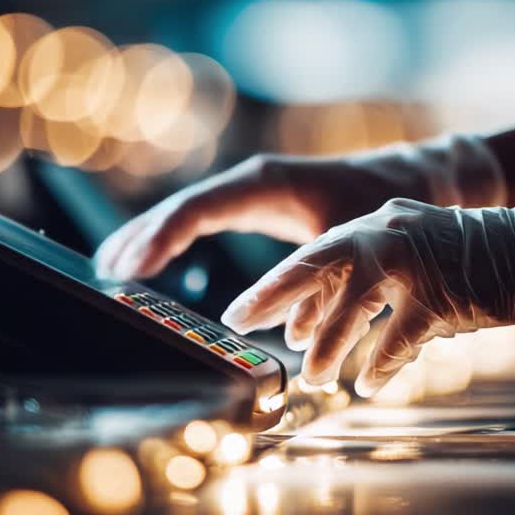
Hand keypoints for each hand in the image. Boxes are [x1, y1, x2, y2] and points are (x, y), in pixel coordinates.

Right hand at [94, 134, 504, 279]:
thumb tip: (287, 335)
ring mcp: (251, 189)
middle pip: (179, 208)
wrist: (411, 179)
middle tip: (103, 274)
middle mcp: (251, 182)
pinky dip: (174, 238)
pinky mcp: (257, 202)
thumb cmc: (384, 207)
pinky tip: (149, 259)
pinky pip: (203, 218)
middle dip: (140, 239)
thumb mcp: (351, 248)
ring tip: (110, 266)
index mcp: (265, 184)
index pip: (197, 209)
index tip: (130, 267)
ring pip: (186, 211)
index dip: (161, 238)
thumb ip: (318, 289)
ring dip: (149, 237)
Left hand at [220, 192, 514, 396]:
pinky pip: (399, 337)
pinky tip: (369, 384)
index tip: (239, 313)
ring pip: (354, 308)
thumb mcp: (413, 255)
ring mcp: (417, 262)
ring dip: (329, 347)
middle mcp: (390, 233)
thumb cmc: (472, 260)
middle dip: (276, 302)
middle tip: (249, 334)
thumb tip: (311, 327)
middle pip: (319, 267)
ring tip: (313, 375)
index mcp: (378, 223)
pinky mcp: (444, 295)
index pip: (313, 253)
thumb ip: (368, 281)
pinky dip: (380, 364)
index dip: (273, 286)